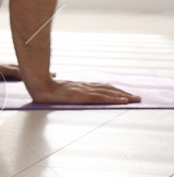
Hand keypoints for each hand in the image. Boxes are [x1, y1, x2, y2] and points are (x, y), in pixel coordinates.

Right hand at [25, 78, 140, 105]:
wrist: (38, 85)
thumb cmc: (43, 85)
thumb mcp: (54, 84)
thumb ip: (58, 82)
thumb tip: (55, 75)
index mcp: (79, 85)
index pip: (101, 87)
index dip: (114, 90)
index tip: (124, 93)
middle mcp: (85, 87)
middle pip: (109, 89)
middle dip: (124, 93)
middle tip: (137, 97)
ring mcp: (84, 91)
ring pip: (109, 93)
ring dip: (124, 96)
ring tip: (135, 99)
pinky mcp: (83, 96)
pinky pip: (102, 98)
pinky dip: (114, 99)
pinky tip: (123, 101)